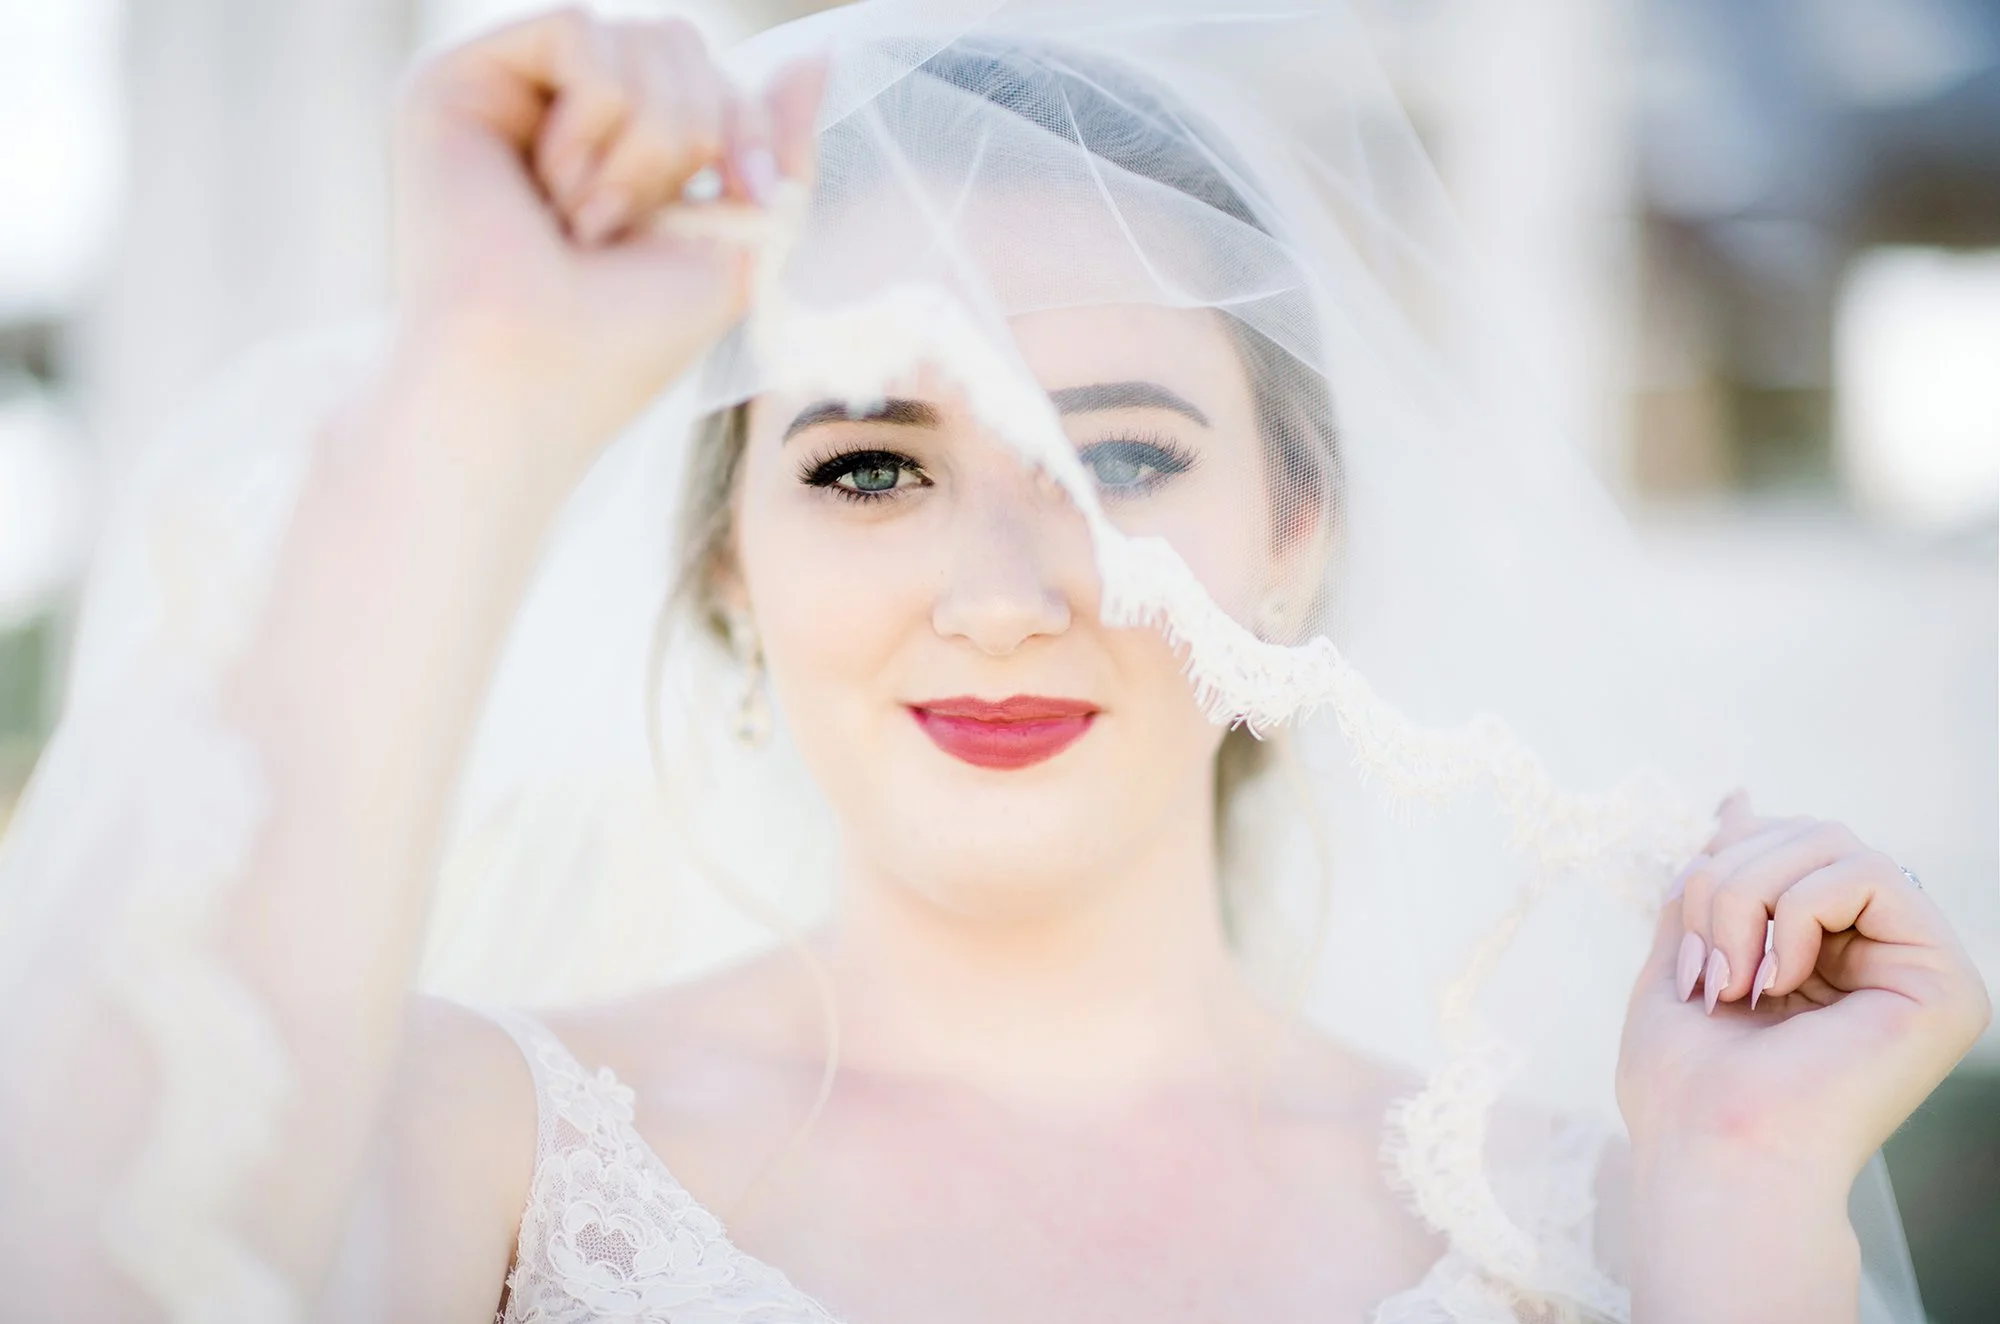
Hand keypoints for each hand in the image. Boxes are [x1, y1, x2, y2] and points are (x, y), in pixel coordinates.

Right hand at [390, 7, 822, 471]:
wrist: (534, 378)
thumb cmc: (629, 337)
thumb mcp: (741, 238)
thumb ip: (777, 146)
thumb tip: (816, 56)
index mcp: (618, 148)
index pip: (710, 75)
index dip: (747, 126)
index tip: (747, 199)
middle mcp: (558, 113)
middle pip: (678, 41)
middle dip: (693, 135)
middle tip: (635, 227)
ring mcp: (506, 94)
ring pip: (635, 34)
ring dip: (643, 145)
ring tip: (586, 222)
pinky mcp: (455, 79)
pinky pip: (577, 28)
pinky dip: (596, 117)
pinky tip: (554, 189)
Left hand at [1617, 790, 1990, 1180]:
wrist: (1715, 1154)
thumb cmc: (1686, 1086)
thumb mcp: (1683, 956)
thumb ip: (1715, 882)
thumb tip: (1739, 798)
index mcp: (1823, 955)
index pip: (1789, 844)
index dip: (1730, 850)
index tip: (1685, 899)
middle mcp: (1879, 958)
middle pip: (1808, 833)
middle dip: (1727, 879)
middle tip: (1704, 963)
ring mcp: (1917, 969)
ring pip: (1833, 843)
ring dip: (1749, 897)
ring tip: (1732, 979)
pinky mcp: (1946, 984)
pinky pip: (1868, 874)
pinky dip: (1796, 912)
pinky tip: (1778, 982)